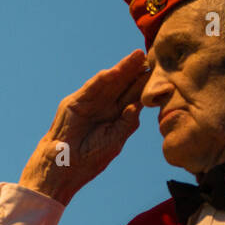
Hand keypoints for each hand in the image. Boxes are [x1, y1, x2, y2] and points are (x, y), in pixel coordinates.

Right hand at [19, 51, 148, 204]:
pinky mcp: (74, 103)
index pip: (132, 97)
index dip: (144, 86)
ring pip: (109, 83)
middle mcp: (103, 107)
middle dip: (135, 71)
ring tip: (137, 56)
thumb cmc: (89, 159)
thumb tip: (139, 104)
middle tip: (149, 56)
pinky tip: (115, 71)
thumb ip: (127, 122)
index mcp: (115, 117)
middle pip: (122, 85)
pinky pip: (90, 88)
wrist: (63, 169)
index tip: (161, 74)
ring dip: (122, 69)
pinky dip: (102, 79)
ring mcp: (88, 103)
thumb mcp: (115, 140)